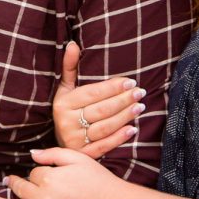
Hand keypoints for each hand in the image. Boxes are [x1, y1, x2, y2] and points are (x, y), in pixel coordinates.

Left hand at [0, 148, 119, 198]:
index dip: (38, 172)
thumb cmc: (99, 181)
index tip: (44, 172)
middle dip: (12, 184)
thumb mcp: (78, 158)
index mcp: (51, 177)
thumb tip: (32, 154)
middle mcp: (45, 197)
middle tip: (6, 182)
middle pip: (21, 189)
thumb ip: (53, 154)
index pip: (34, 173)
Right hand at [53, 42, 146, 158]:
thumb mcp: (64, 89)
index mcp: (63, 103)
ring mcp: (74, 140)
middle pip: (101, 110)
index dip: (113, 87)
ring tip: (140, 107)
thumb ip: (69, 67)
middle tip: (140, 92)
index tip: (131, 81)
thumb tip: (72, 44)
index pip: (93, 93)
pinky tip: (133, 129)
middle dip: (123, 100)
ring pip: (104, 127)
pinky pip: (104, 145)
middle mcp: (66, 122)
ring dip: (124, 117)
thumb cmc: (66, 110)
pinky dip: (119, 138)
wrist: (58, 142)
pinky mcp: (83, 154)